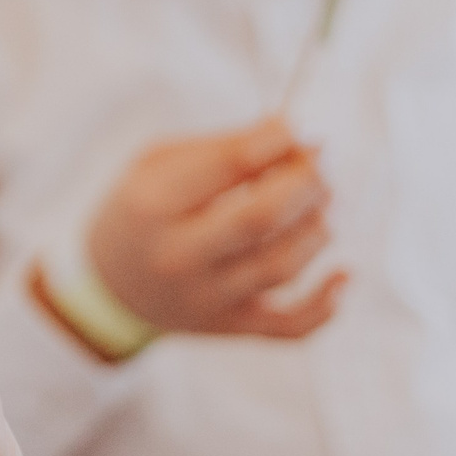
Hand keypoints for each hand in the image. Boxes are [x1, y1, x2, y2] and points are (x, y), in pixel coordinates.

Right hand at [85, 118, 344, 337]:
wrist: (109, 284)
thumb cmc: (142, 209)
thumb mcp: (156, 164)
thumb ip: (220, 148)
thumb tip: (292, 131)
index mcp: (153, 203)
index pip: (230, 164)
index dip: (278, 139)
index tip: (300, 127)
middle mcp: (177, 255)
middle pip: (261, 216)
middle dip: (306, 182)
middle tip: (322, 163)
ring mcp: (205, 298)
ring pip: (283, 265)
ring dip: (319, 227)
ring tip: (325, 203)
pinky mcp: (228, 328)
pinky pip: (289, 327)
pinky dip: (327, 305)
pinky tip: (345, 275)